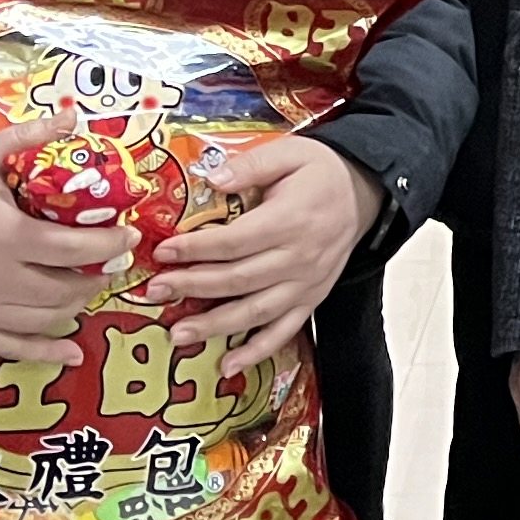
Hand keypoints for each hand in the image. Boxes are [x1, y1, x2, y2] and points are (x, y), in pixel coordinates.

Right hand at [0, 115, 127, 363]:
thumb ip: (27, 138)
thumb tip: (72, 117)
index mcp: (2, 235)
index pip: (71, 248)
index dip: (108, 245)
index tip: (127, 236)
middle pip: (63, 289)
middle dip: (97, 277)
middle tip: (110, 263)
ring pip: (45, 319)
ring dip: (76, 305)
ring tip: (88, 286)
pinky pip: (13, 349)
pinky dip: (46, 352)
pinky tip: (71, 350)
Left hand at [148, 135, 384, 365]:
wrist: (363, 194)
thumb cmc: (320, 173)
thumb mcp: (289, 153)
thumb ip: (250, 165)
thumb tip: (212, 179)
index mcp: (290, 220)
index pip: (235, 241)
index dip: (196, 249)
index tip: (164, 252)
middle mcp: (299, 258)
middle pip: (238, 279)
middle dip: (192, 287)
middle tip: (156, 292)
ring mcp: (306, 284)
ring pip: (255, 312)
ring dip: (215, 326)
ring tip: (179, 334)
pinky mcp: (312, 299)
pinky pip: (284, 331)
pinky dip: (257, 351)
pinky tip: (229, 365)